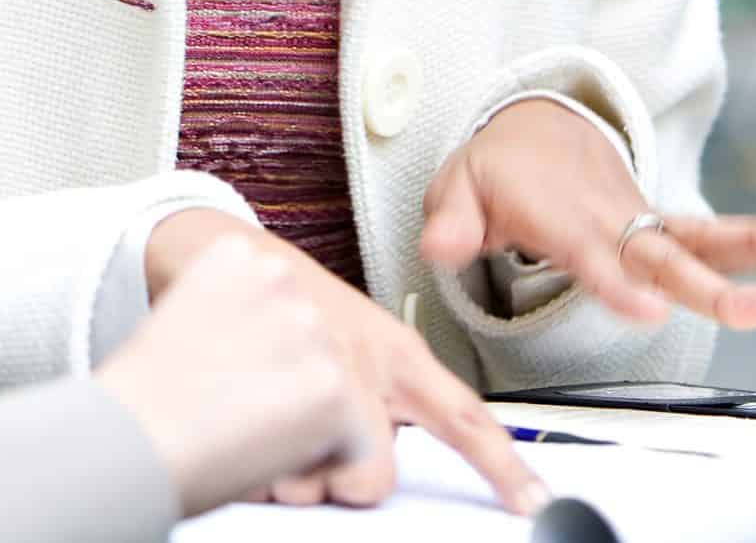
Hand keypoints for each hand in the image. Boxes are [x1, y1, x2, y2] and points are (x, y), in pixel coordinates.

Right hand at [139, 211, 547, 516]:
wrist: (223, 253)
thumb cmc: (292, 305)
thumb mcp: (356, 340)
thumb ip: (382, 401)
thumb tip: (382, 466)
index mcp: (396, 353)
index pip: (464, 417)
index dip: (502, 466)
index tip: (532, 501)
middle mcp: (362, 357)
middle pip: (374, 475)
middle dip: (341, 484)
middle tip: (315, 459)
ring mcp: (311, 361)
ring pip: (314, 474)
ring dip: (289, 471)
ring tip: (272, 433)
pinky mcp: (261, 368)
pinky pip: (262, 458)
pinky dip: (250, 458)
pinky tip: (243, 425)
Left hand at [418, 98, 755, 329]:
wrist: (530, 127)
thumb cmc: (495, 170)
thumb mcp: (455, 187)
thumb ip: (450, 221)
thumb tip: (439, 246)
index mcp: (560, 219)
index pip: (590, 256)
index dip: (614, 283)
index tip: (646, 308)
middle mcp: (613, 221)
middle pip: (667, 258)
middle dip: (717, 286)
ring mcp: (643, 223)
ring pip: (708, 238)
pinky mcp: (661, 228)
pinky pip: (716, 237)